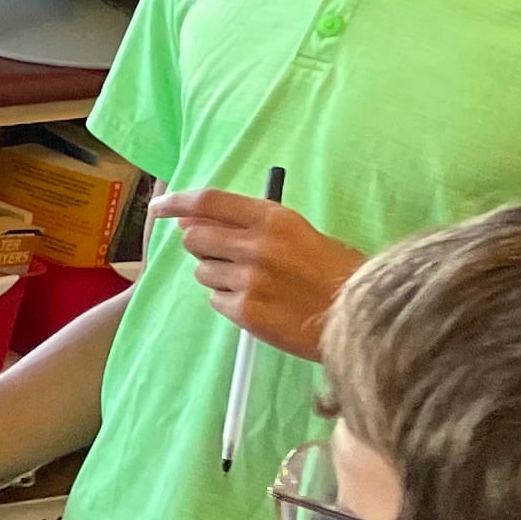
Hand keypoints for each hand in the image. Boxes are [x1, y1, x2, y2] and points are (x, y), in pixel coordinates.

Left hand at [152, 190, 356, 359]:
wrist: (362, 318)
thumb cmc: (335, 273)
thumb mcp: (299, 234)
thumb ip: (250, 225)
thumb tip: (192, 221)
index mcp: (274, 219)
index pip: (208, 202)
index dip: (177, 202)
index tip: (158, 208)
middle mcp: (257, 245)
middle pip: (195, 237)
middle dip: (203, 246)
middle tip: (227, 256)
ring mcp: (250, 280)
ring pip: (203, 272)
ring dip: (219, 277)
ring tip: (256, 285)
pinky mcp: (246, 312)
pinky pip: (216, 301)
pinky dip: (230, 303)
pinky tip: (261, 304)